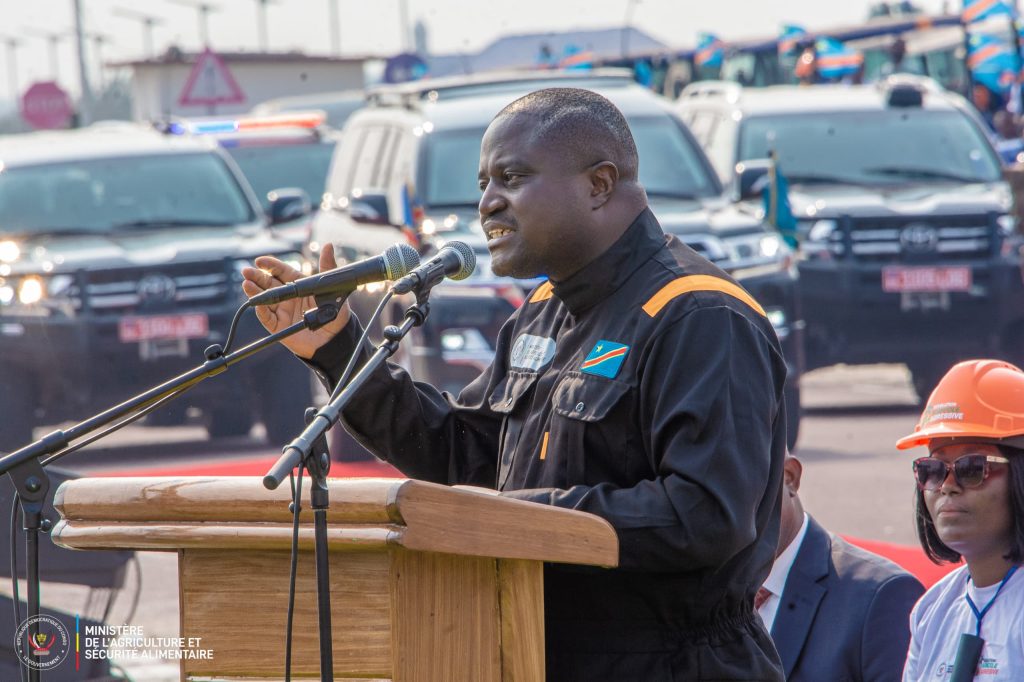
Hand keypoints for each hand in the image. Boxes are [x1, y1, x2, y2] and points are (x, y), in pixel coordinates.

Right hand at [241, 243, 351, 358]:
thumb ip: (327, 266)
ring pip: (264, 299)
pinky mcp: (279, 326)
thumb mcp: (332, 288)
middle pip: (269, 283)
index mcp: (298, 284)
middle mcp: (288, 296)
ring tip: (246, 284)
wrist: (336, 338)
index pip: (282, 271)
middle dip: (257, 276)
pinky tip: (257, 303)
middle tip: (247, 271)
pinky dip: (261, 311)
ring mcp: (282, 310)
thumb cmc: (336, 312)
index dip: (271, 265)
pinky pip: (267, 318)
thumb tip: (328, 245)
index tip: (260, 260)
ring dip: (254, 291)